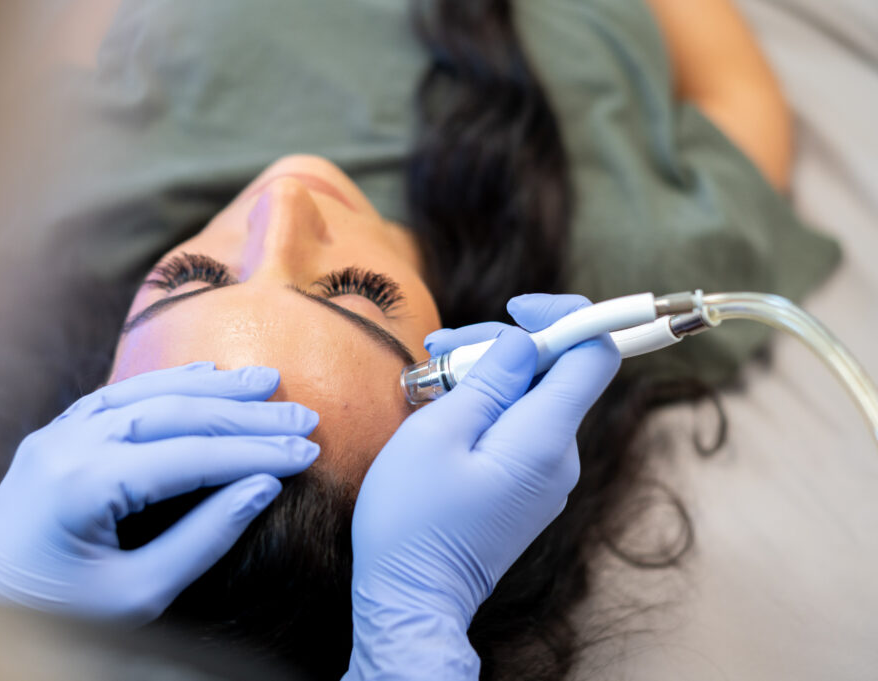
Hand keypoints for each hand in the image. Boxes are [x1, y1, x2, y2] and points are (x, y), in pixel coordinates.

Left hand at [0, 362, 319, 625]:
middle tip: (302, 414)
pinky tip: (205, 376)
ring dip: (213, 386)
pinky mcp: (54, 436)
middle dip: (246, 413)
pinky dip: (167, 384)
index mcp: (86, 486)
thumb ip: (204, 538)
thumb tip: (263, 486)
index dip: (256, 451)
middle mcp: (68, 445)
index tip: (307, 451)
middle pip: (175, 413)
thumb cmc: (58, 616)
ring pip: (148, 392)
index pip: (192, 456)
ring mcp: (57, 434)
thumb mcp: (137, 593)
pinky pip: (118, 395)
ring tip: (266, 381)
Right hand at [344, 295, 619, 679]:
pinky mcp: (528, 488)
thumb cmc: (413, 518)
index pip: (593, 354)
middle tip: (436, 351)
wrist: (412, 596)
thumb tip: (526, 341)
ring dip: (485, 376)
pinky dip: (486, 408)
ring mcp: (547, 476)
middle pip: (555, 371)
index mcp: (544, 438)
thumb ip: (490, 379)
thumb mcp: (438, 433)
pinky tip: (443, 413)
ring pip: (532, 398)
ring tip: (428, 382)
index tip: (515, 308)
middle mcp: (560, 456)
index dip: (564, 317)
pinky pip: (520, 428)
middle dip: (501, 347)